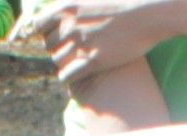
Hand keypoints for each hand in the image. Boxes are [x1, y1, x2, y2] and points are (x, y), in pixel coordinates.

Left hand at [30, 0, 182, 82]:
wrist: (147, 12)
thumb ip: (75, 1)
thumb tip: (69, 6)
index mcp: (66, 6)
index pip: (39, 24)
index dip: (46, 31)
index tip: (55, 35)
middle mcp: (70, 25)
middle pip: (49, 44)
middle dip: (57, 47)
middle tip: (70, 50)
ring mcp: (81, 44)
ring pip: (57, 60)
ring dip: (63, 63)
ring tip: (74, 62)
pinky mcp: (93, 61)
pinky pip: (67, 75)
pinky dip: (68, 77)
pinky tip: (75, 76)